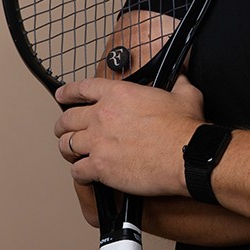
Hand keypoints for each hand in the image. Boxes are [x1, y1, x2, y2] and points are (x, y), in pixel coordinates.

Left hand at [54, 73, 204, 195]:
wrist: (187, 155)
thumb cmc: (184, 128)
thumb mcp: (185, 94)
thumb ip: (177, 82)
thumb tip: (179, 76)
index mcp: (119, 94)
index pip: (82, 88)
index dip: (67, 92)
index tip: (62, 96)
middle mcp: (103, 116)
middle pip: (67, 119)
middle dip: (63, 125)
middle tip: (64, 130)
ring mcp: (98, 142)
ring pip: (66, 145)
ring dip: (67, 149)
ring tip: (71, 153)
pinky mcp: (100, 166)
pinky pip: (77, 171)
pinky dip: (79, 172)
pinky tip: (85, 173)